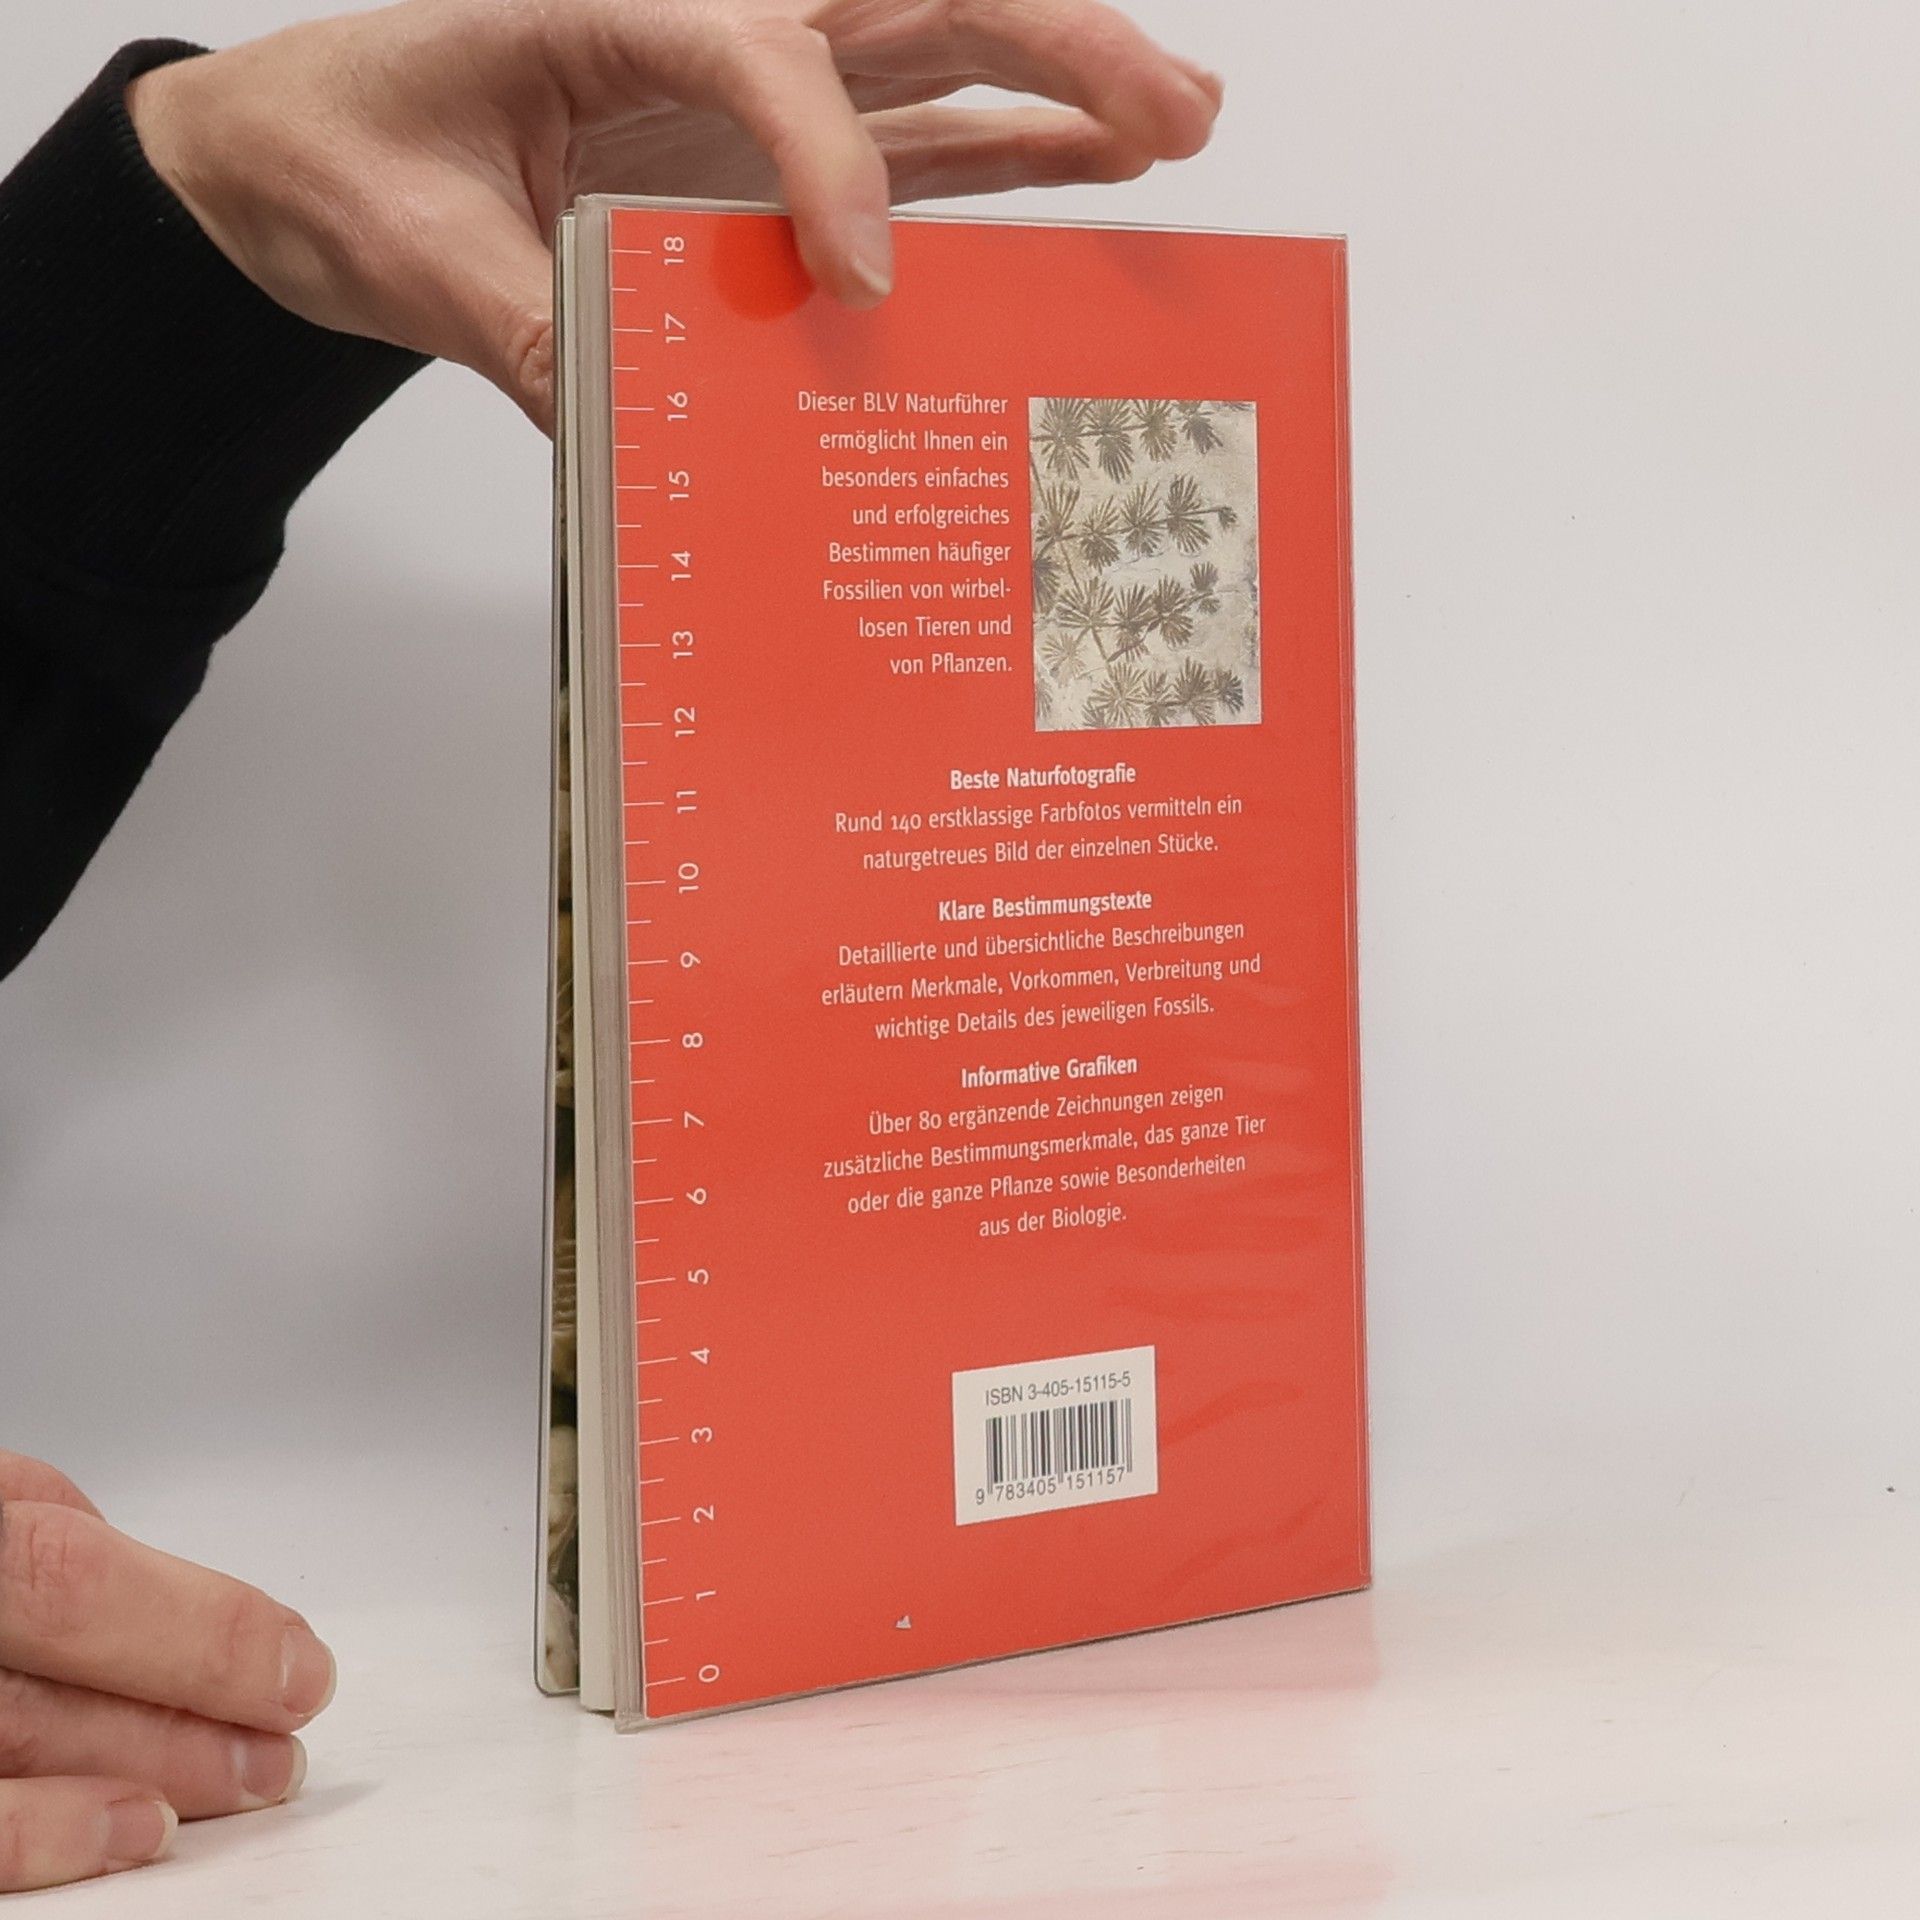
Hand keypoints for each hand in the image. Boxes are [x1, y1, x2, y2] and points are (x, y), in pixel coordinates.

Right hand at [0, 1452, 329, 1893]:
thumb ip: (43, 1535)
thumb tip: (177, 1610)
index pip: (66, 1574)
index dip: (194, 1625)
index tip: (296, 1666)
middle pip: (35, 1681)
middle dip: (187, 1714)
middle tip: (283, 1747)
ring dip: (136, 1777)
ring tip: (239, 1788)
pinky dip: (34, 1838)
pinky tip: (127, 1832)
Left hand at [126, 0, 1222, 428]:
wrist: (299, 159)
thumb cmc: (338, 157)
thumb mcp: (412, 252)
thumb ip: (532, 331)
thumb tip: (646, 441)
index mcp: (602, 6)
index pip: (759, 46)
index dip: (823, 158)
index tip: (854, 278)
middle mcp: (698, 27)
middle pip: (905, 6)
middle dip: (1050, 45)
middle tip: (1169, 106)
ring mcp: (739, 92)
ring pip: (928, 68)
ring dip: (1056, 96)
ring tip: (1175, 128)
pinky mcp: (751, 159)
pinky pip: (894, 151)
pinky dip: (991, 165)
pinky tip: (1083, 178)